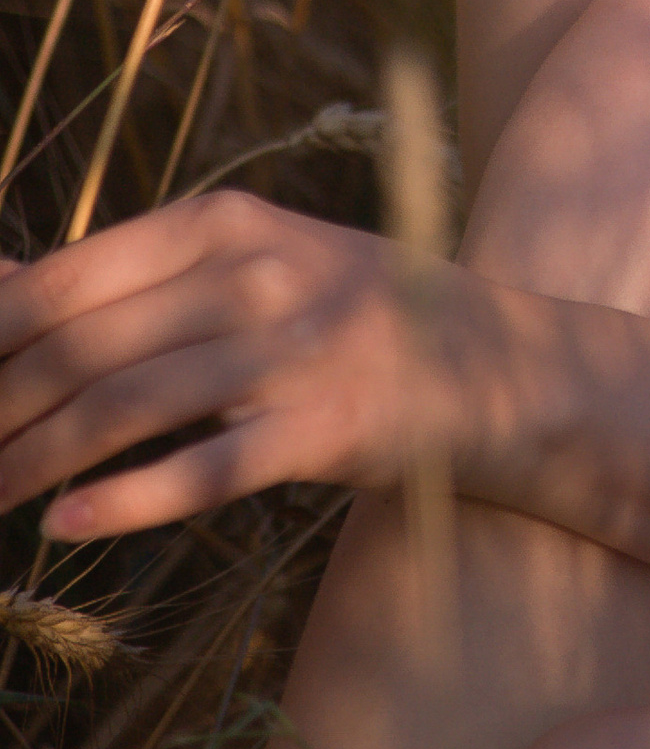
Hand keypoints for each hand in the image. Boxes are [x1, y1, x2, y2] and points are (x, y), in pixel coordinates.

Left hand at [0, 196, 500, 539]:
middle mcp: (257, 273)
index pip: (67, 280)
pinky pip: (203, 472)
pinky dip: (123, 504)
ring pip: (123, 412)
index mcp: (227, 222)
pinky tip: (65, 526)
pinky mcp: (327, 427)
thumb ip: (138, 276)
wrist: (501, 364)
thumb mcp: (255, 263)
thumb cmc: (352, 314)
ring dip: (33, 463)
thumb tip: (3, 283)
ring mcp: (295, 350)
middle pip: (81, 351)